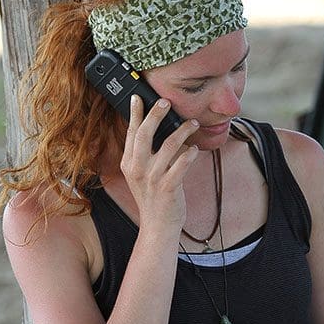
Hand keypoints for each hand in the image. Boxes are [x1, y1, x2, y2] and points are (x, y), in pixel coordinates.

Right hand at [120, 95, 198, 232]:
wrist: (157, 226)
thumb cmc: (153, 198)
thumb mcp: (140, 175)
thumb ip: (143, 155)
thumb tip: (156, 129)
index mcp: (128, 164)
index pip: (131, 133)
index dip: (134, 114)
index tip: (138, 97)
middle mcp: (137, 169)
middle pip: (145, 134)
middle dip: (156, 114)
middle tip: (166, 101)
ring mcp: (153, 179)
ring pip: (169, 145)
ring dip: (183, 131)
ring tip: (193, 124)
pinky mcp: (168, 188)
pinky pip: (182, 164)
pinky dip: (190, 153)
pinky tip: (195, 148)